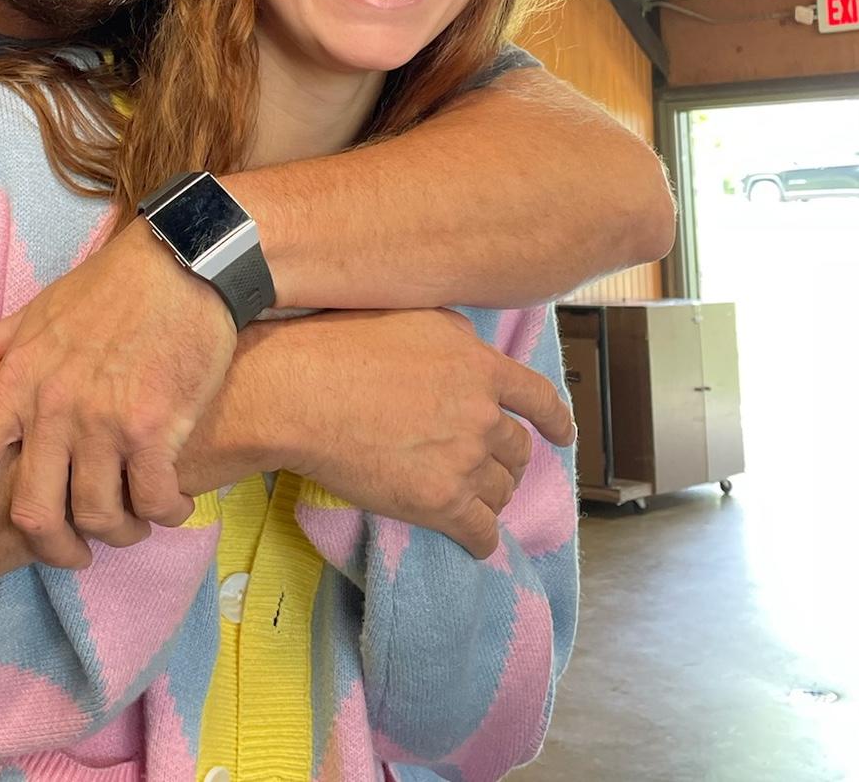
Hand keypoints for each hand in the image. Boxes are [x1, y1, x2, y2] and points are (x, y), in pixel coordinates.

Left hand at [0, 220, 237, 572]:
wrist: (182, 264)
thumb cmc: (110, 286)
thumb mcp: (40, 309)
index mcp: (18, 382)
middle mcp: (54, 408)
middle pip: (33, 512)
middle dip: (55, 548)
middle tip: (75, 552)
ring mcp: (105, 421)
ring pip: (98, 515)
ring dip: (119, 532)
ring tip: (135, 522)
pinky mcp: (156, 427)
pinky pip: (153, 499)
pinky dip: (164, 513)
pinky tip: (174, 503)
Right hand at [283, 309, 574, 558]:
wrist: (297, 392)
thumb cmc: (340, 345)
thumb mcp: (411, 317)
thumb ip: (455, 338)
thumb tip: (472, 356)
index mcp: (479, 366)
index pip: (539, 398)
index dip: (555, 420)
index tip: (561, 434)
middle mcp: (481, 414)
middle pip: (518, 450)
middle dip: (506, 460)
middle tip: (487, 465)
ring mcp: (463, 461)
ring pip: (500, 492)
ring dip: (490, 497)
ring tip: (470, 498)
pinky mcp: (439, 504)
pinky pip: (481, 533)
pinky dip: (482, 540)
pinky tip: (474, 541)